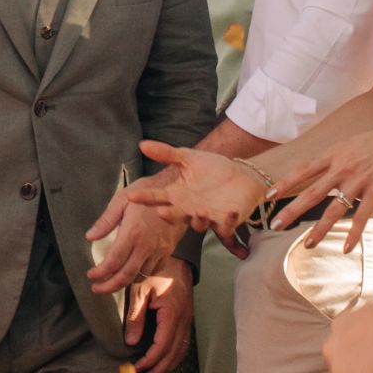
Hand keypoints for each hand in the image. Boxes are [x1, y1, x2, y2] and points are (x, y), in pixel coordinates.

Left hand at [86, 197, 182, 294]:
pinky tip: (132, 271)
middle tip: (97, 288)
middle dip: (109, 286)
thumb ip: (105, 221)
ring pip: (140, 276)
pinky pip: (153, 270)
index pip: (113, 262)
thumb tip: (90, 236)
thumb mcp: (121, 200)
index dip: (100, 273)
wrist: (177, 189)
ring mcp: (159, 250)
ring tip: (112, 280)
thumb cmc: (147, 191)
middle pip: (126, 276)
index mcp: (132, 233)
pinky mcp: (168, 251)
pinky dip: (141, 275)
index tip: (91, 275)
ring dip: (125, 282)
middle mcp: (146, 246)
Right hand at [101, 140, 267, 239]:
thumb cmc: (212, 168)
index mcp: (178, 195)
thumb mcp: (188, 158)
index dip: (145, 198)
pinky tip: (230, 212)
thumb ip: (166, 153)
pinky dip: (228, 222)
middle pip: (176, 216)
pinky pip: (226, 227)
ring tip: (199, 211)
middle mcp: (189, 209)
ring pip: (199, 225)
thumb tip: (142, 144)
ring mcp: (207, 217)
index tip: (132, 196)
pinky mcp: (227, 222)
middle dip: (169, 216)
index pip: (157, 197)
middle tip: (161, 212)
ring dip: (199, 220)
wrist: (240, 175)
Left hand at [128, 258, 193, 372]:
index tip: (137, 369)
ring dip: (167, 366)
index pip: (163, 346)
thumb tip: (130, 342)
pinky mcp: (187, 318)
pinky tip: (163, 362)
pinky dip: (174, 356)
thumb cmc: (155, 270)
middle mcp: (184, 320)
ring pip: (181, 351)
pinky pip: (183, 343)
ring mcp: (188, 320)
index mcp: (172, 313)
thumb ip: (135, 317)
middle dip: (158, 369)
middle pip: (173, 353)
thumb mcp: (140, 290)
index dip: (150, 361)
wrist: (177, 258)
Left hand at [269, 119, 372, 251]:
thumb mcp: (353, 143)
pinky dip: (353, 234)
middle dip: (291, 211)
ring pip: (333, 210)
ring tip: (307, 245)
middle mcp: (342, 167)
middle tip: (275, 225)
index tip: (268, 195)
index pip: (302, 170)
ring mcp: (359, 180)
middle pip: (311, 193)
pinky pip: (361, 217)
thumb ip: (338, 157)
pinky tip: (346, 248)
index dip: (284, 184)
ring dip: (319, 230)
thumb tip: (324, 170)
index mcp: (334, 153)